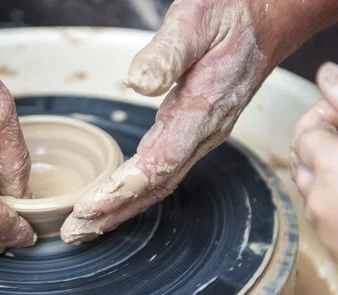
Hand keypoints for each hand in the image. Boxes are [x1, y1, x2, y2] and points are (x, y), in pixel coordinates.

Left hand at [60, 0, 337, 243]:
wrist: (263, 25)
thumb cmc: (231, 20)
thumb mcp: (195, 23)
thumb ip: (167, 54)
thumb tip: (138, 85)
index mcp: (204, 110)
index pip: (161, 162)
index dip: (125, 188)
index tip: (90, 206)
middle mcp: (203, 133)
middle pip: (156, 186)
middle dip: (114, 212)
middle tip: (74, 231)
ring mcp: (198, 137)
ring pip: (158, 184)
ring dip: (121, 209)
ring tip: (85, 226)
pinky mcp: (191, 134)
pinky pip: (161, 171)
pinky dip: (134, 192)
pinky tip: (113, 200)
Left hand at [291, 63, 337, 271]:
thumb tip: (325, 74)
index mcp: (331, 166)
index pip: (305, 135)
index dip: (328, 119)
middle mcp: (320, 202)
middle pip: (303, 165)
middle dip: (325, 148)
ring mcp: (329, 233)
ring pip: (313, 194)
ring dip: (332, 178)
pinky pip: (327, 223)